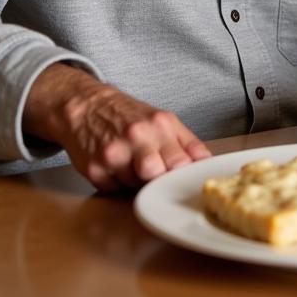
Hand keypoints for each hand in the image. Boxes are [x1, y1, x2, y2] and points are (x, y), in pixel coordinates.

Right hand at [23, 64, 210, 190]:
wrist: (88, 106)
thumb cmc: (129, 114)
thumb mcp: (164, 120)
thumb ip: (188, 142)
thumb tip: (208, 163)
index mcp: (159, 125)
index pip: (181, 162)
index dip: (183, 174)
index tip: (183, 178)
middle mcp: (136, 137)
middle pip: (156, 174)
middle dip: (158, 178)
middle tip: (154, 171)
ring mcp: (113, 153)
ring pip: (136, 186)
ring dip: (138, 182)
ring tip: (133, 165)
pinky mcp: (94, 169)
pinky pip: (114, 190)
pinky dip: (118, 184)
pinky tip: (115, 167)